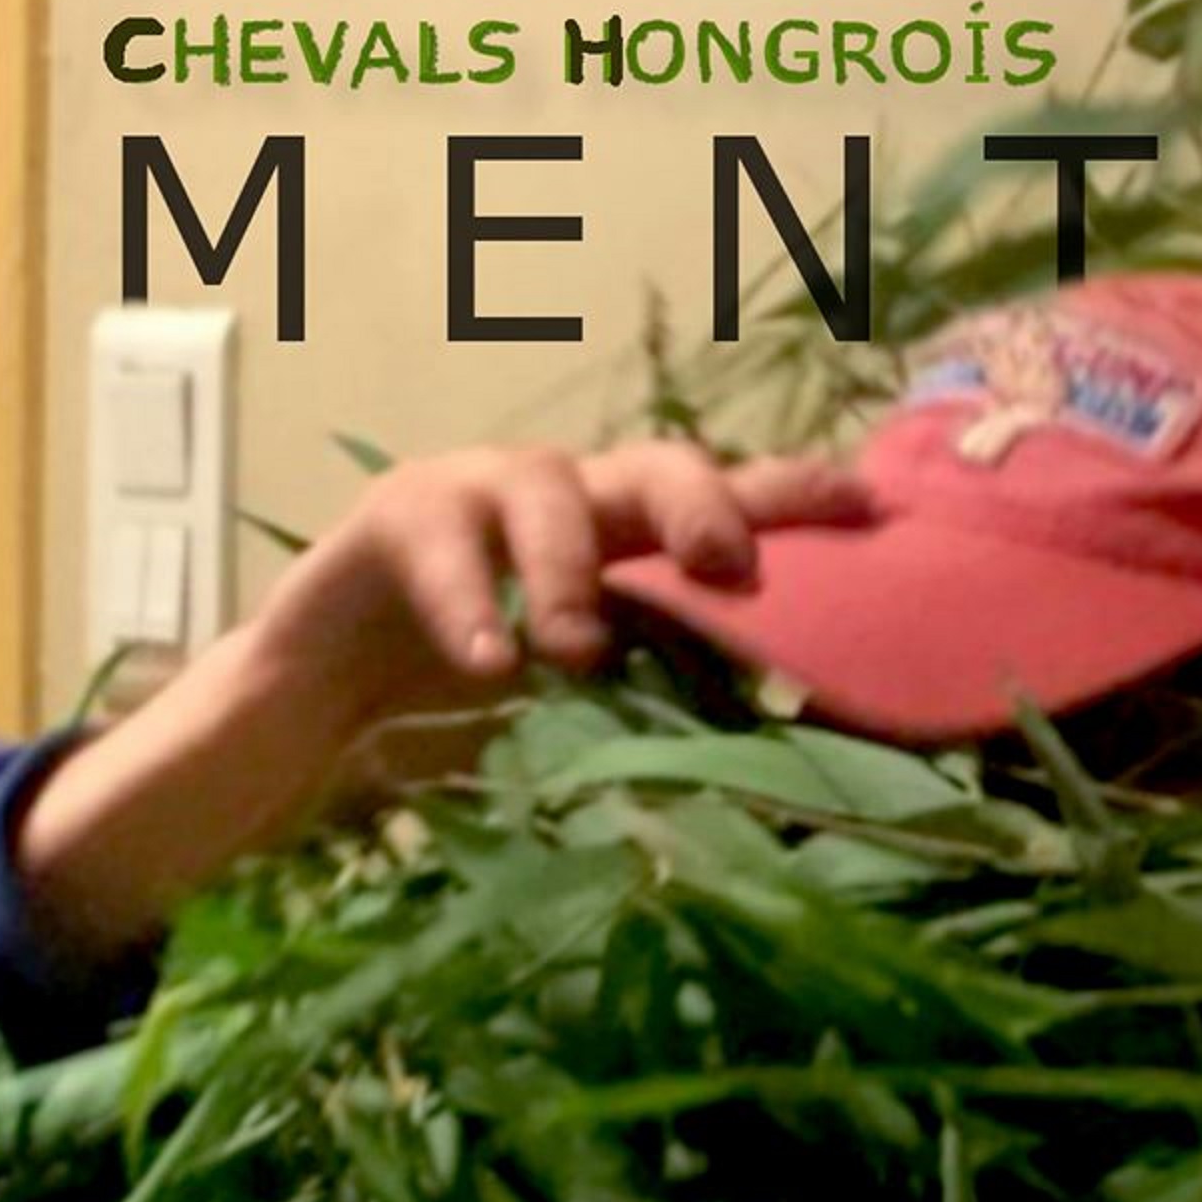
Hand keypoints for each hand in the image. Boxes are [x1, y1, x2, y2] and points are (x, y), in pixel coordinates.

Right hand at [249, 442, 872, 730]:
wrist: (333, 692)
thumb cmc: (485, 689)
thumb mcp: (590, 690)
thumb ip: (664, 685)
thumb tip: (783, 737)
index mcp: (634, 534)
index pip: (728, 499)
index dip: (794, 495)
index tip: (869, 507)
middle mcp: (576, 496)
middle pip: (654, 464)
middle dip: (700, 505)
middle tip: (727, 567)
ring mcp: (485, 492)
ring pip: (544, 489)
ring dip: (568, 568)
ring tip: (577, 649)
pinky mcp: (402, 516)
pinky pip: (443, 546)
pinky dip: (472, 602)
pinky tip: (493, 661)